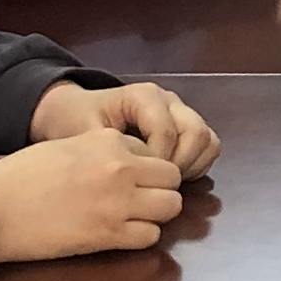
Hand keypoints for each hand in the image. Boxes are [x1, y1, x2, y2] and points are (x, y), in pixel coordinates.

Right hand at [0, 125, 185, 263]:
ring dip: (156, 214)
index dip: (142, 168)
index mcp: (108, 140)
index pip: (152, 151)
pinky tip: (119, 235)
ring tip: (132, 219)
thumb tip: (126, 165)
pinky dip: (141, 237)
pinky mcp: (111, 234)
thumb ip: (100, 151)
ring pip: (171, 206)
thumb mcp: (67, 147)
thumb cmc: (20, 177)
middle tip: (139, 201)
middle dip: (160, 189)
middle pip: (171, 177)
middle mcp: (121, 167)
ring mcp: (119, 201)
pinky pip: (151, 236)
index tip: (126, 180)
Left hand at [31, 76, 219, 178]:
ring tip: (164, 182)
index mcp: (144, 96)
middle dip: (179, 165)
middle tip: (154, 184)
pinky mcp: (186, 127)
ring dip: (191, 166)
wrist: (73, 111)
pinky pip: (208, 147)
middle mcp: (168, 101)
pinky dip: (197, 166)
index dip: (156, 162)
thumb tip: (132, 177)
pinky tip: (173, 178)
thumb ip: (107, 151)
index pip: (166, 132)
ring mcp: (180, 112)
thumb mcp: (81, 133)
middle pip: (196, 133)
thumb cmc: (74, 120)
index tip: (135, 180)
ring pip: (207, 139)